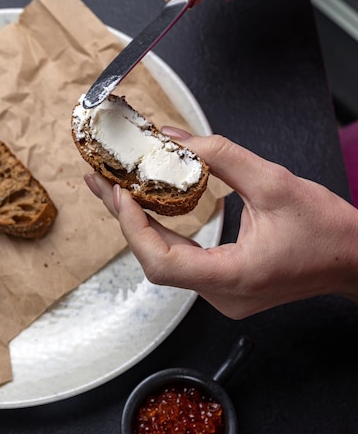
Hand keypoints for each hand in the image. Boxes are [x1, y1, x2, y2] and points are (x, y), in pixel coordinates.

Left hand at [85, 130, 357, 318]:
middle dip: (125, 219)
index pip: (161, 260)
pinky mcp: (224, 287)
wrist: (352, 260)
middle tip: (101, 183)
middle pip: (154, 261)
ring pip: (165, 262)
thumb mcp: (274, 183)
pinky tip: (150, 208)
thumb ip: (221, 157)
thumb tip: (175, 138)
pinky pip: (182, 262)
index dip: (133, 226)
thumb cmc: (326, 231)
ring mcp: (222, 295)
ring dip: (140, 225)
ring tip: (116, 190)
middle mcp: (222, 294)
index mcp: (234, 276)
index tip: (119, 191)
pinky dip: (163, 233)